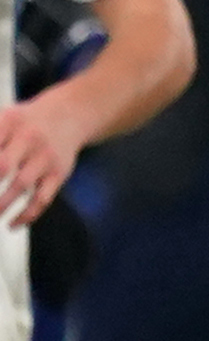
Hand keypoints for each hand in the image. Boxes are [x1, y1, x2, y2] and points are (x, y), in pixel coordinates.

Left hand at [0, 96, 81, 228]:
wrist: (69, 116)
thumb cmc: (23, 123)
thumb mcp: (3, 119)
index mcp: (9, 123)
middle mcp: (29, 138)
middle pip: (3, 166)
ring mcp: (46, 157)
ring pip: (21, 185)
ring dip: (2, 205)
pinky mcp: (59, 173)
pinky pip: (42, 198)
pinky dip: (27, 215)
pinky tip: (12, 225)